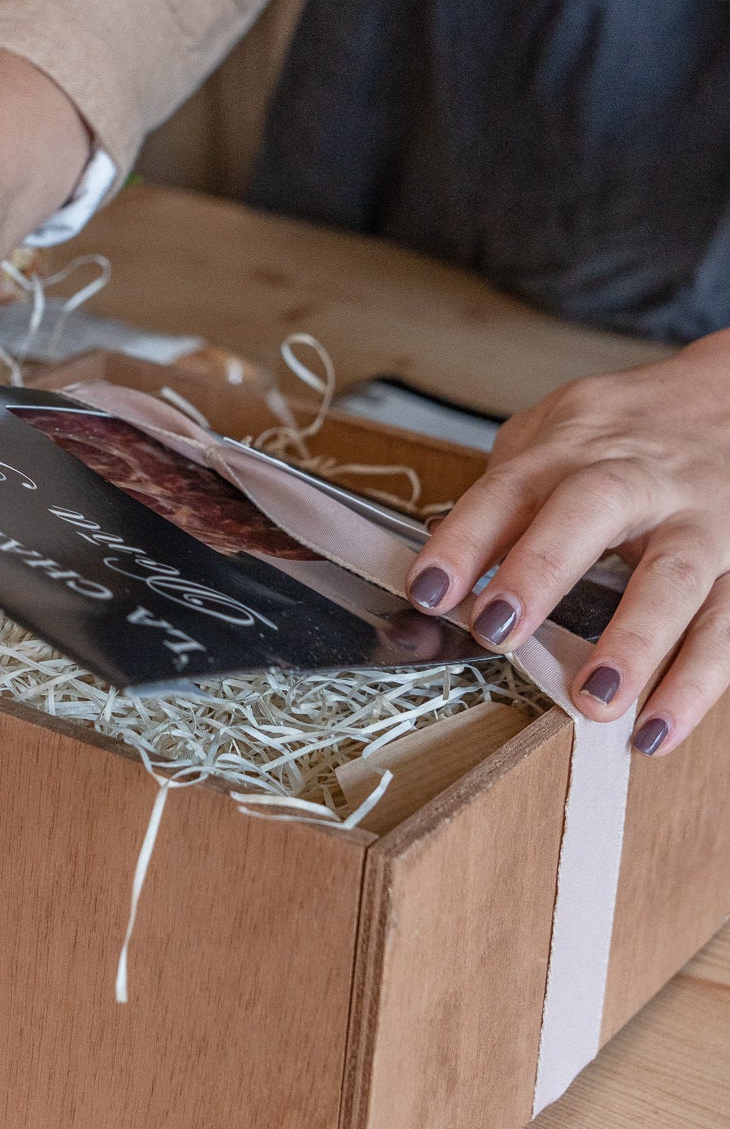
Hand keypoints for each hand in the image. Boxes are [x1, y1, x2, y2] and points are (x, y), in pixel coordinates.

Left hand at [403, 330, 729, 756]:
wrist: (729, 401)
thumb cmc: (627, 431)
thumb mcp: (556, 433)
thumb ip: (507, 490)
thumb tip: (441, 555)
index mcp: (573, 447)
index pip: (509, 487)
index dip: (465, 538)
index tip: (428, 590)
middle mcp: (635, 479)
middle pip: (589, 511)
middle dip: (540, 570)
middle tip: (498, 630)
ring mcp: (697, 520)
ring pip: (673, 576)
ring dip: (634, 642)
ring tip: (594, 701)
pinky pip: (726, 624)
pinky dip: (696, 682)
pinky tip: (658, 727)